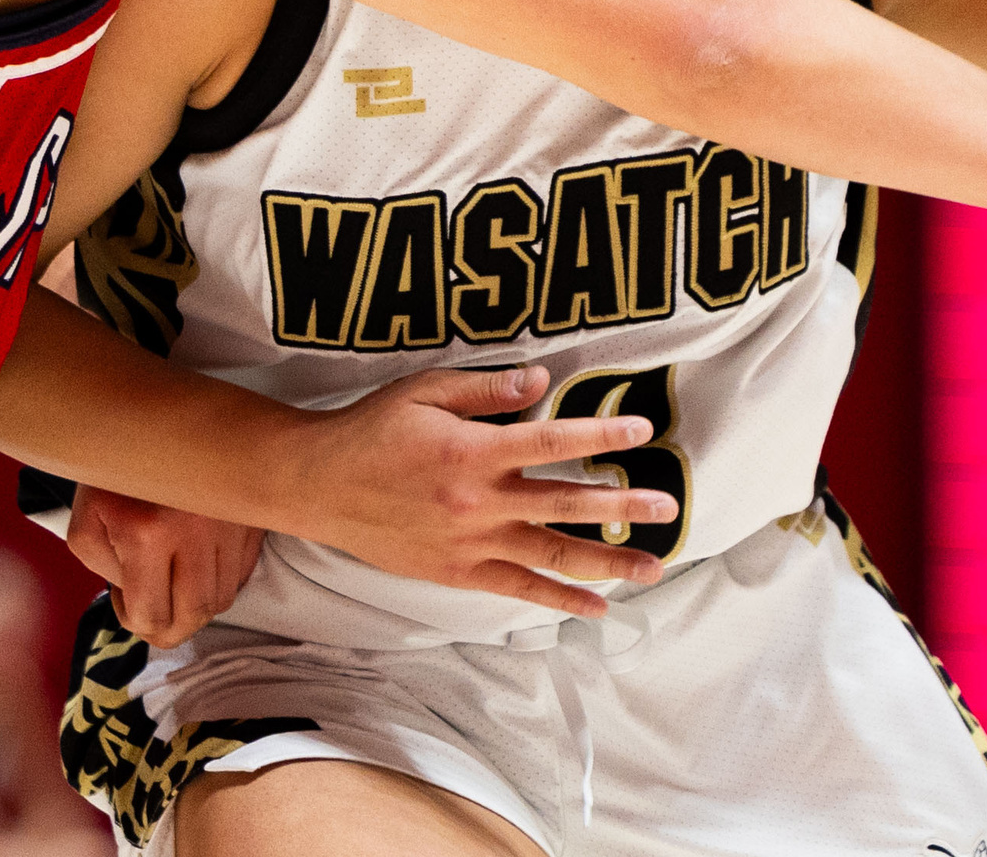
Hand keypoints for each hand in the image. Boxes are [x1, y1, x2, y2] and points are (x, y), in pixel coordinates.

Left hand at [67, 486, 262, 646]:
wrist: (146, 411)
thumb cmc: (111, 469)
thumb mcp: (86, 522)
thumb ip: (106, 572)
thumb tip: (137, 600)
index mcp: (149, 532)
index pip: (152, 615)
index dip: (134, 619)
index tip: (126, 600)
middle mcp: (198, 529)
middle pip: (197, 613)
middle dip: (172, 626)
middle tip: (154, 612)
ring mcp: (232, 520)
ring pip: (225, 595)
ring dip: (198, 601)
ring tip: (174, 582)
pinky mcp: (251, 513)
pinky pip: (244, 569)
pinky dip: (222, 577)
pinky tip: (198, 561)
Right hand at [274, 366, 677, 617]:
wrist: (319, 486)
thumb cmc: (371, 430)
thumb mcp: (425, 391)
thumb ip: (488, 390)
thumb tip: (542, 380)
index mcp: (474, 450)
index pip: (551, 442)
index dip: (599, 438)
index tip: (640, 433)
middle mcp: (479, 501)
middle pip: (565, 504)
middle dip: (621, 506)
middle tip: (667, 507)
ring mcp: (470, 542)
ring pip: (550, 554)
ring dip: (606, 562)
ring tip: (651, 567)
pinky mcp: (457, 572)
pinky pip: (518, 588)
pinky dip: (558, 599)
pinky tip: (596, 605)